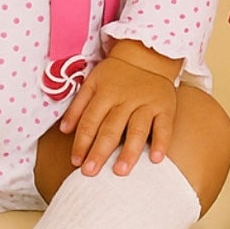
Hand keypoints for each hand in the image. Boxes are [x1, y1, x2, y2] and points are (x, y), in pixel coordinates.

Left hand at [59, 44, 179, 176]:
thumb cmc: (117, 73)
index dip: (82, 141)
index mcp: (106, 92)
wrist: (148, 55)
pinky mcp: (165, 107)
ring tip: (120, 171)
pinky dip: (161, 142)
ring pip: (137, 129)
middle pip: (111, 128)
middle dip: (100, 151)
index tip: (76, 161)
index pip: (91, 120)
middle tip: (91, 172)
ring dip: (129, 151)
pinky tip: (156, 159)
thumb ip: (78, 105)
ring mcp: (147, 103)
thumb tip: (64, 130)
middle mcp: (126, 99)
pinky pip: (164, 127)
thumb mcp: (93, 81)